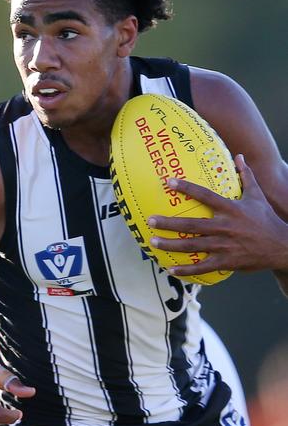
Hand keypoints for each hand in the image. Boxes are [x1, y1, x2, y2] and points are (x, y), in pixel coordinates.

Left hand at [147, 155, 287, 276]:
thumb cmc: (266, 220)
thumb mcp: (257, 197)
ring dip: (171, 245)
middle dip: (169, 223)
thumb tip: (240, 156)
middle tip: (150, 220)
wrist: (280, 246)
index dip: (187, 188)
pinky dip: (186, 269)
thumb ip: (246, 176)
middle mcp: (225, 227)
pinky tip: (170, 269)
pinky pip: (202, 267)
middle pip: (191, 225)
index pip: (205, 196)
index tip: (168, 182)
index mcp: (231, 209)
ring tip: (153, 242)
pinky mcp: (226, 261)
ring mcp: (224, 246)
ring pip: (192, 246)